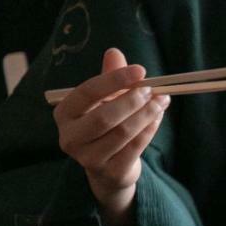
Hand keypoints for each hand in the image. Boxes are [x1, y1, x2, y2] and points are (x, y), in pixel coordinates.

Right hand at [53, 47, 168, 221]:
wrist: (108, 170)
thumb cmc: (104, 126)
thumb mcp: (104, 100)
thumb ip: (109, 78)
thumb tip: (115, 52)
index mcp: (64, 114)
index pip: (87, 92)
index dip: (115, 80)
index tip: (140, 70)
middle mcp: (70, 138)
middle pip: (105, 116)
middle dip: (132, 100)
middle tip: (152, 90)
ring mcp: (89, 159)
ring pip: (123, 133)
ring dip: (147, 114)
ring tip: (162, 101)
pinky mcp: (111, 173)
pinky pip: (135, 148)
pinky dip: (150, 129)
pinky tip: (158, 117)